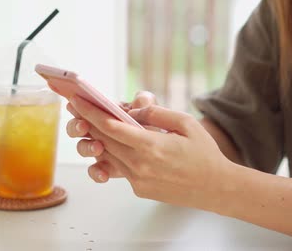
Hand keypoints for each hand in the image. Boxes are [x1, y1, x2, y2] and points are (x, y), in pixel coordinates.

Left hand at [69, 95, 232, 210]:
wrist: (216, 188)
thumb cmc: (204, 153)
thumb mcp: (185, 123)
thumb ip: (155, 114)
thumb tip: (132, 111)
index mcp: (150, 146)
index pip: (110, 126)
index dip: (90, 112)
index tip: (77, 102)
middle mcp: (139, 165)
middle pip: (103, 140)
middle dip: (87, 123)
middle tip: (75, 109)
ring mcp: (138, 180)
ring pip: (108, 155)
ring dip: (97, 139)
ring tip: (89, 124)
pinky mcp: (139, 189)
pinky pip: (120, 168)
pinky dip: (114, 154)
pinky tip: (111, 143)